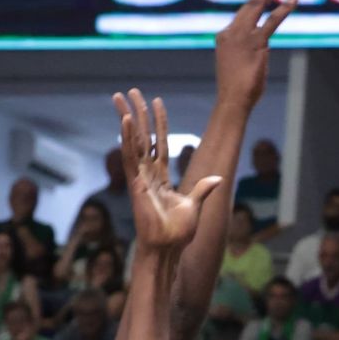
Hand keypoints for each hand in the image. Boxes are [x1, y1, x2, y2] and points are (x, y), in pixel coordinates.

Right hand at [113, 88, 223, 251]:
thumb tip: (218, 179)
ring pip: (133, 141)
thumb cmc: (177, 234)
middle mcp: (147, 173)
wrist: (166, 249)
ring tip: (120, 96)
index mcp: (160, 177)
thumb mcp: (195, 206)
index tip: (157, 101)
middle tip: (131, 91)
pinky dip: (128, 138)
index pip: (159, 143)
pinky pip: (131, 156)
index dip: (159, 123)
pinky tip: (126, 119)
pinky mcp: (135, 183)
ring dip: (128, 117)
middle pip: (142, 136)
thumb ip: (203, 189)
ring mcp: (139, 177)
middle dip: (138, 112)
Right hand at [214, 0, 297, 108]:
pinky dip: (284, 8)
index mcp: (225, 35)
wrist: (232, 100)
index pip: (244, 14)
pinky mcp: (256, 42)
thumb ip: (248, 51)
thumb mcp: (237, 65)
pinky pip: (272, 20)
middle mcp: (231, 31)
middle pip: (249, 2)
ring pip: (257, 4)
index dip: (259, 0)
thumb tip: (262, 49)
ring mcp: (243, 35)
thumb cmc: (236, 89)